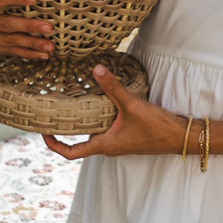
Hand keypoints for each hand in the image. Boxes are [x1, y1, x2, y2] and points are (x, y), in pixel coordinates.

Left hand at [42, 65, 182, 159]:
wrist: (180, 136)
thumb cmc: (157, 128)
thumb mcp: (132, 106)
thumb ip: (113, 88)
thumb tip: (96, 69)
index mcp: (104, 146)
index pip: (71, 153)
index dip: (53, 144)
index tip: (42, 132)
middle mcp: (108, 147)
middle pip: (78, 143)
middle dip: (64, 131)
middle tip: (51, 114)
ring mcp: (118, 142)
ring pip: (92, 135)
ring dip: (80, 124)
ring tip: (69, 105)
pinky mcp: (126, 135)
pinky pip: (104, 129)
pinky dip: (96, 118)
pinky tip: (98, 101)